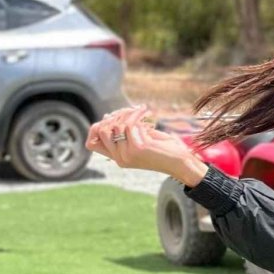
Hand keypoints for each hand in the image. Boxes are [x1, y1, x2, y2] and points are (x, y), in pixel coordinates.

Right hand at [85, 105, 206, 183]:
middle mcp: (119, 158)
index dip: (97, 127)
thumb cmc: (164, 150)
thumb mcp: (141, 139)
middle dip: (114, 116)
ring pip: (116, 125)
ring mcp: (127, 154)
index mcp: (118, 158)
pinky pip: (130, 124)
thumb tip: (108, 115)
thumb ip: (125, 131)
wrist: (182, 163)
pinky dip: (137, 114)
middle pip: (100, 130)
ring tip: (142, 110)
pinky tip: (146, 111)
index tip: (113, 117)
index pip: (91, 143)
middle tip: (131, 111)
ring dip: (129, 112)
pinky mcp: (137, 148)